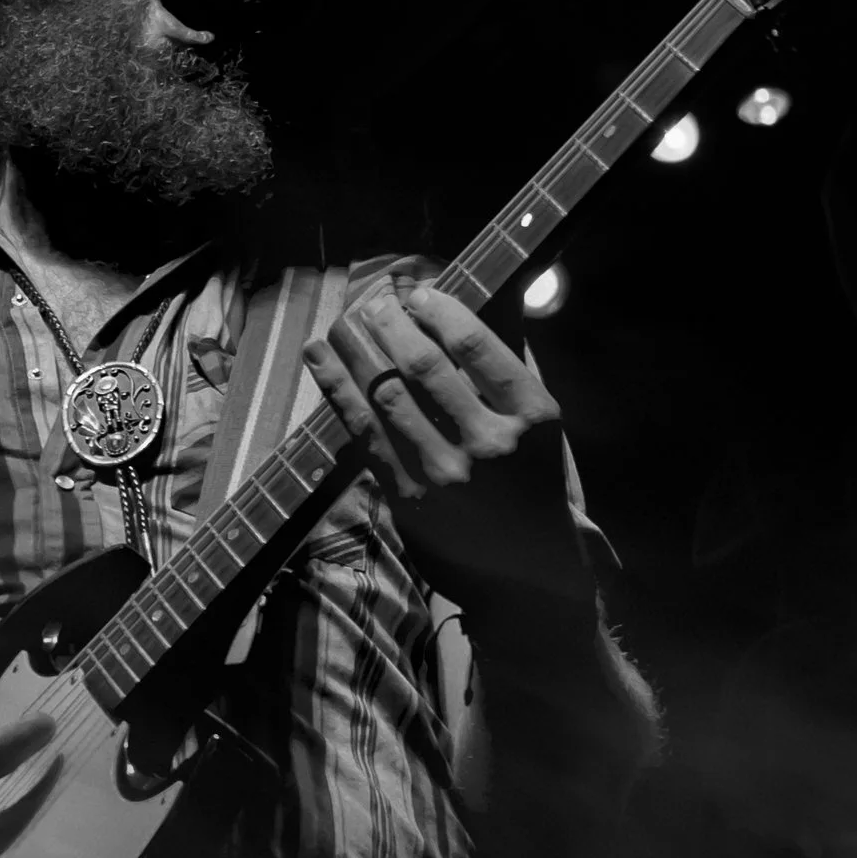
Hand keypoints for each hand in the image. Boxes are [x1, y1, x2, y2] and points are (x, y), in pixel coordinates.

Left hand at [311, 275, 557, 501]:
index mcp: (531, 414)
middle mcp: (489, 442)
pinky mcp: (409, 496)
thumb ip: (503, 372)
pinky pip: (363, 430)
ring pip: (386, 392)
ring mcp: (446, 472)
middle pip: (424, 364)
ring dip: (356, 347)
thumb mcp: (537, 423)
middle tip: (373, 302)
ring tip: (344, 322)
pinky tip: (319, 358)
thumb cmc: (530, 479)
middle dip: (390, 322)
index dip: (438, 309)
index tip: (418, 293)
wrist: (526, 564)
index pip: (474, 343)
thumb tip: (449, 313)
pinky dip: (335, 386)